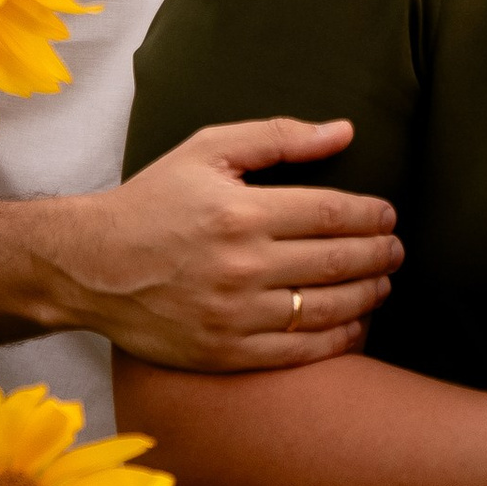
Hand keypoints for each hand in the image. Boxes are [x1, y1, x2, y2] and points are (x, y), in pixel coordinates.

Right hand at [49, 120, 401, 370]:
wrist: (91, 267)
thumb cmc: (152, 202)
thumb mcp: (207, 150)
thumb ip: (277, 136)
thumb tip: (344, 131)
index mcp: (240, 212)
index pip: (332, 213)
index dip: (371, 215)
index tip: (387, 215)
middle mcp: (241, 266)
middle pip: (338, 261)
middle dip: (380, 254)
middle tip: (395, 249)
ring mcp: (234, 315)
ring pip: (327, 309)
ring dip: (368, 296)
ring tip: (383, 283)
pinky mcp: (225, 353)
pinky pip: (300, 353)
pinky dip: (339, 340)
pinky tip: (355, 326)